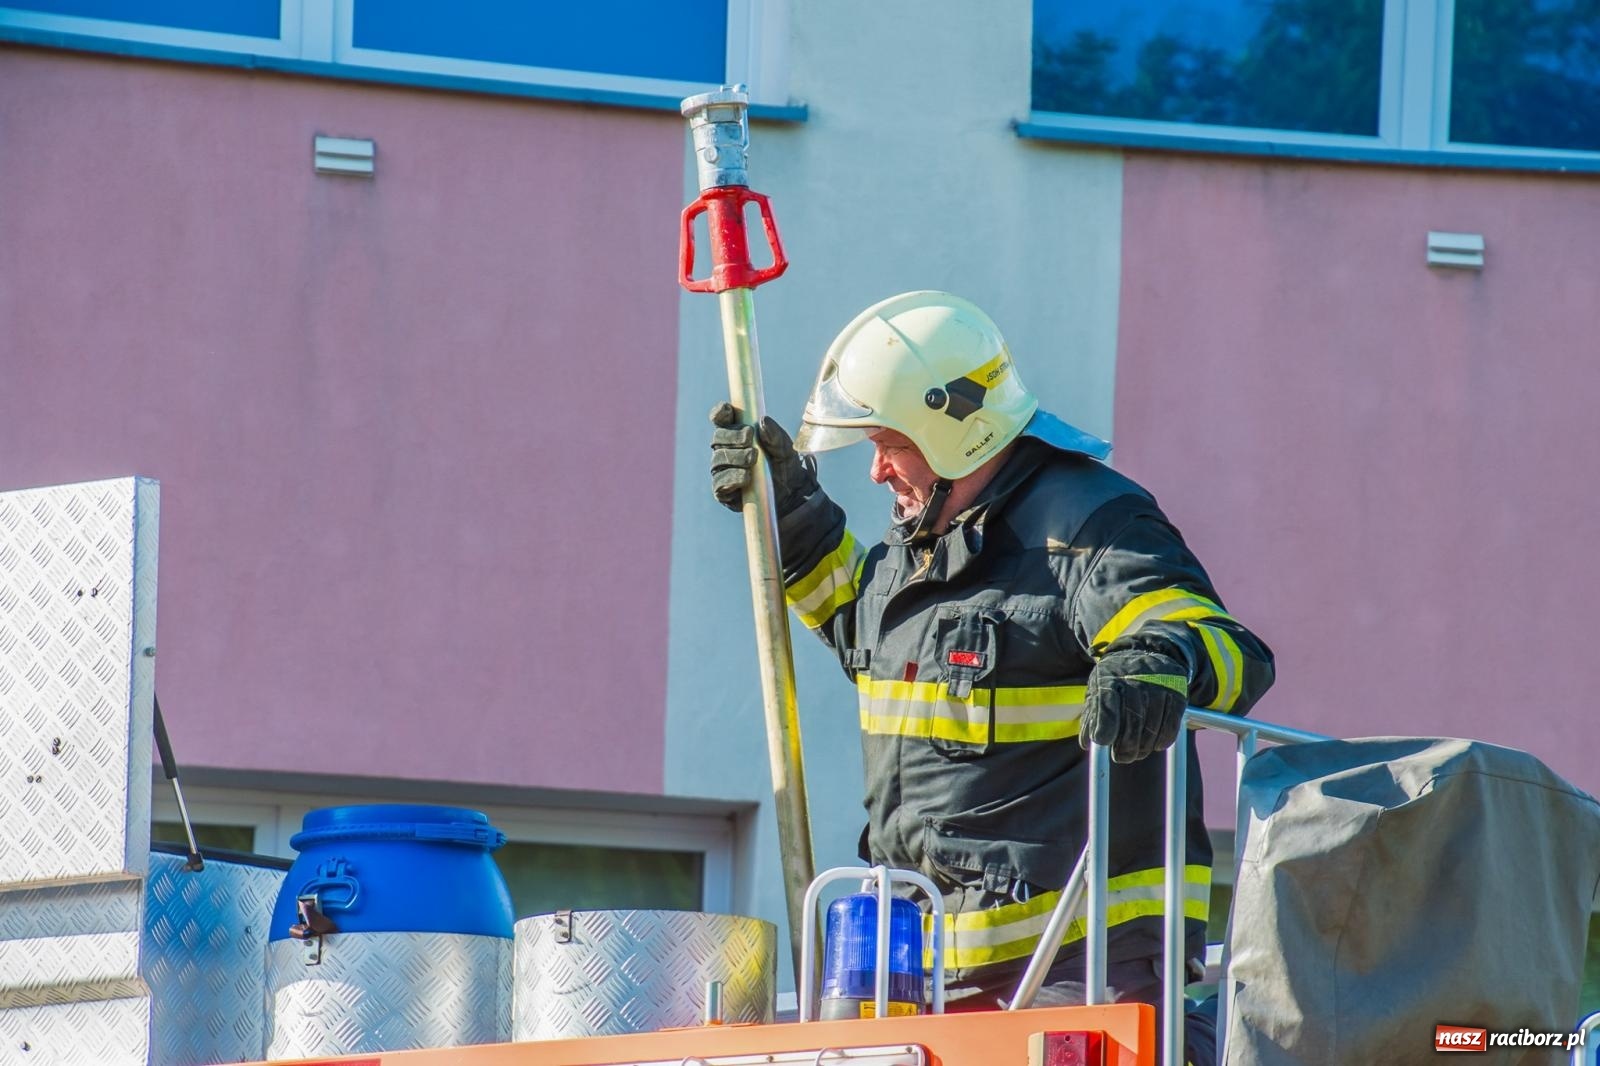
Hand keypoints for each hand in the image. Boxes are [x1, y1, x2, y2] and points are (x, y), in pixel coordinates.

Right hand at [709, 402, 817, 515]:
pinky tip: (746, 477)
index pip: (722, 420)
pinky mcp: (724, 492)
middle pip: (718, 438)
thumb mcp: (785, 448)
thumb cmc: (784, 466)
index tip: (727, 410)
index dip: (721, 413)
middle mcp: (726, 451)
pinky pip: (720, 483)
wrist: (792, 495)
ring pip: (719, 460)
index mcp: (737, 434)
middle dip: (732, 436)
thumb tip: (762, 421)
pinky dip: (732, 478)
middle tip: (749, 438)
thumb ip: (775, 435)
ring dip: (735, 457)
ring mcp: (723, 471)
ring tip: (753, 458)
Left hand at [1080, 648, 1188, 762]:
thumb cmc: (1116, 678)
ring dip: (1143, 746)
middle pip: (1133, 717)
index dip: (1106, 724)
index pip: (1107, 700)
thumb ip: (1092, 715)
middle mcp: (1135, 677)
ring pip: (1152, 725)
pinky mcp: (1177, 693)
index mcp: (1110, 675)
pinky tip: (1154, 745)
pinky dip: (1162, 740)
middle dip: (1125, 744)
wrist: (1147, 652)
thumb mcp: (1097, 689)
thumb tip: (1087, 743)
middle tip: (1121, 756)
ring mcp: (1159, 684)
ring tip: (1136, 753)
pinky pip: (1171, 724)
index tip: (1103, 742)